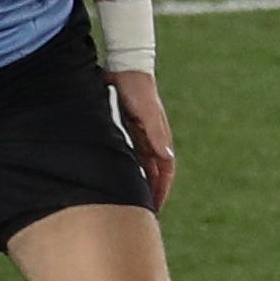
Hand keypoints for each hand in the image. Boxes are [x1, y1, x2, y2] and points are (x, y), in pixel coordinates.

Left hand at [111, 70, 175, 208]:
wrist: (125, 66)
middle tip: (141, 214)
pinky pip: (128, 155)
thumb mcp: (147, 112)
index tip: (154, 210)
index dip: (161, 191)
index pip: (165, 171)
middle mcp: (152, 140)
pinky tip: (113, 178)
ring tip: (127, 202)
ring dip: (137, 183)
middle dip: (150, 193)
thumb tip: (166, 155)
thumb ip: (156, 133)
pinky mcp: (127, 129)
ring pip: (140, 166)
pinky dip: (125, 169)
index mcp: (160, 138)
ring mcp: (140, 135)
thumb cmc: (138, 89)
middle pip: (153, 173)